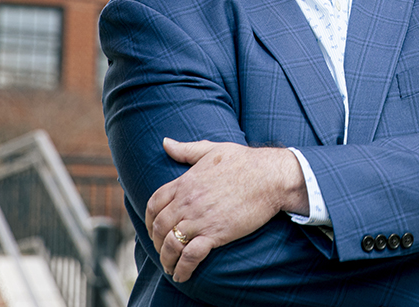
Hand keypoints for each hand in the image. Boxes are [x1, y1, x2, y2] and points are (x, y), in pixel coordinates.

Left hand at [144, 138, 306, 281]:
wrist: (269, 176)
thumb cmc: (245, 161)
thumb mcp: (212, 149)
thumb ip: (186, 150)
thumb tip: (165, 143)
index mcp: (185, 182)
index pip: (154, 204)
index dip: (149, 219)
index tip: (153, 228)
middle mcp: (187, 202)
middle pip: (159, 226)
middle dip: (156, 241)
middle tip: (162, 249)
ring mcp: (200, 219)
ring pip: (170, 244)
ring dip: (166, 259)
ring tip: (169, 267)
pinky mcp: (215, 234)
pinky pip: (191, 255)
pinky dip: (182, 268)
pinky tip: (182, 275)